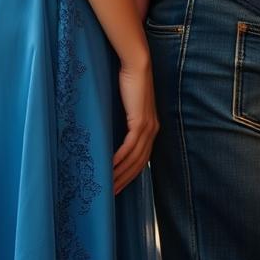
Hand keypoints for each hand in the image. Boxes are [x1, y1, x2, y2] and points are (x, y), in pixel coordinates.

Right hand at [113, 53, 159, 194]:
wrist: (136, 65)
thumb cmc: (128, 81)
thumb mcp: (126, 106)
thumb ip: (123, 120)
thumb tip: (109, 133)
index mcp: (150, 129)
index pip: (141, 159)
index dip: (129, 175)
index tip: (116, 186)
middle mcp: (152, 131)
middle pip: (139, 164)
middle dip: (125, 181)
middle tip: (110, 194)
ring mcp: (147, 128)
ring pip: (134, 159)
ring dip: (120, 173)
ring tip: (107, 185)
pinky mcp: (140, 122)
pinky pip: (129, 147)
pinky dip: (119, 159)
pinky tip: (109, 167)